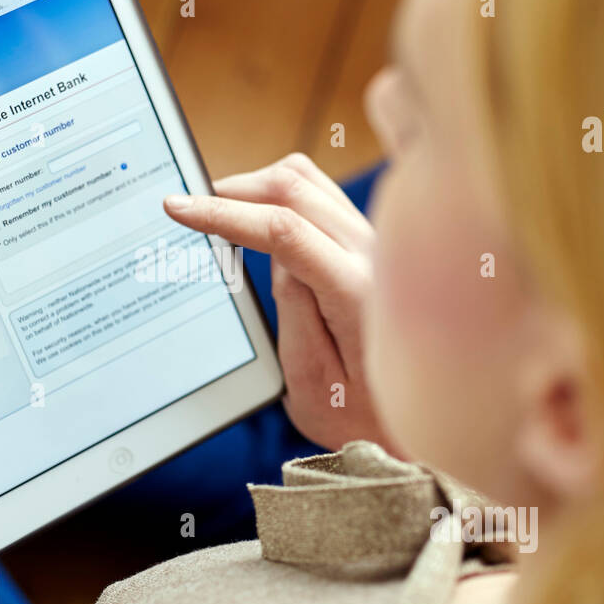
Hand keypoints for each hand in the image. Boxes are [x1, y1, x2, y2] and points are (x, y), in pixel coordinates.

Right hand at [164, 153, 394, 453]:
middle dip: (232, 189)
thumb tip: (274, 252)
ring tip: (218, 209)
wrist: (424, 422)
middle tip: (189, 206)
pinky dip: (283, 194)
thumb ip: (293, 313)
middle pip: (294, 188)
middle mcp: (375, 256)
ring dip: (258, 186)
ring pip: (309, 182)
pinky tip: (258, 218)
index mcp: (357, 292)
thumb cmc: (365, 416)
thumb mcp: (313, 384)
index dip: (224, 212)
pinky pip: (323, 196)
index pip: (283, 229)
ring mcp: (378, 243)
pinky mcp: (374, 242)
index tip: (179, 208)